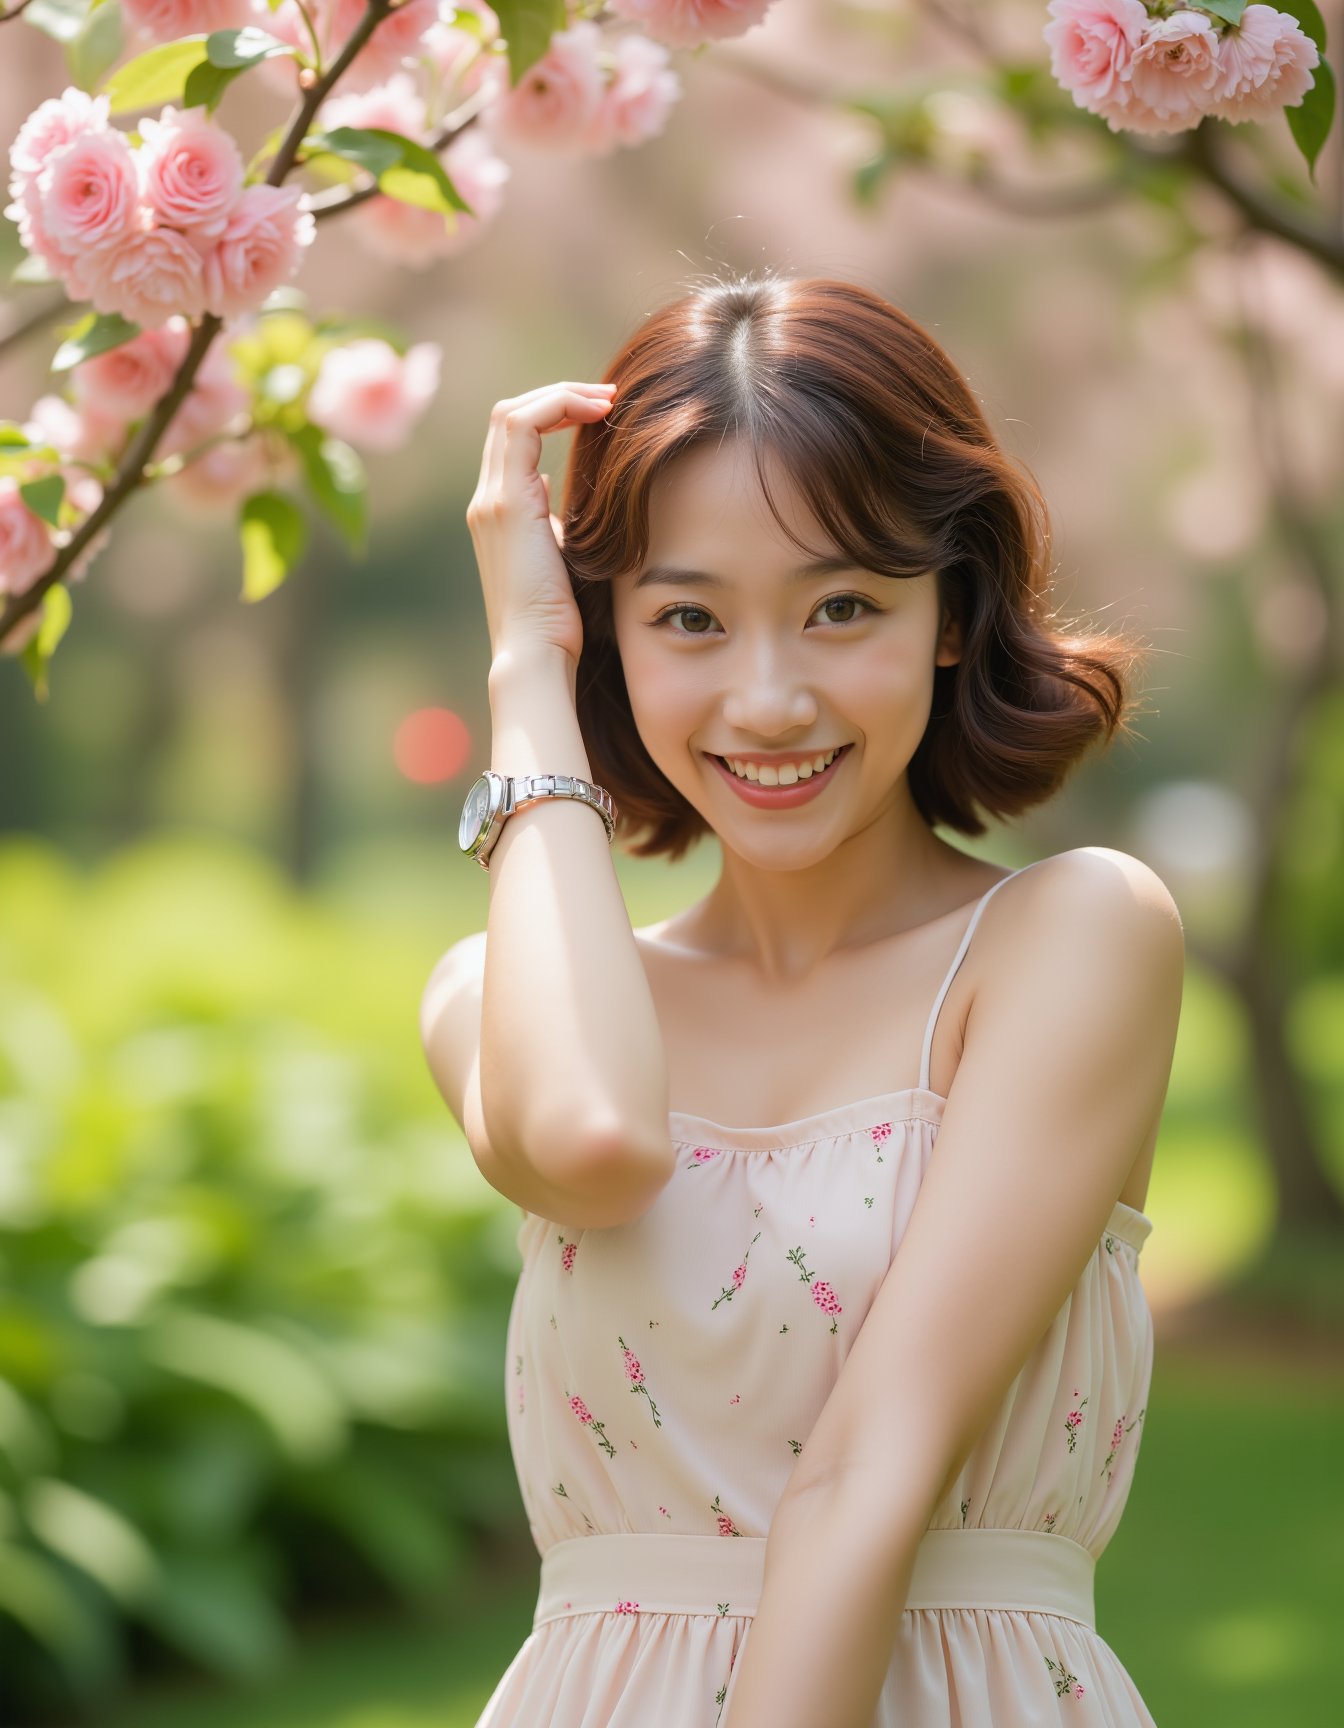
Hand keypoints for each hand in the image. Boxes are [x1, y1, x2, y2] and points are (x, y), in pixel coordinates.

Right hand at [467, 380, 616, 667]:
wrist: (536, 654)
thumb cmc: (558, 624)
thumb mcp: (562, 564)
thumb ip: (558, 531)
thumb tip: (574, 508)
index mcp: (498, 513)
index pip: (513, 438)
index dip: (553, 414)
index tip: (600, 416)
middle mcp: (486, 501)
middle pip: (508, 417)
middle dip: (559, 397)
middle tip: (607, 399)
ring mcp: (491, 500)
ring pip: (511, 413)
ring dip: (560, 396)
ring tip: (604, 401)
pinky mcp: (506, 503)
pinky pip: (521, 426)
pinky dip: (557, 407)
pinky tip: (596, 414)